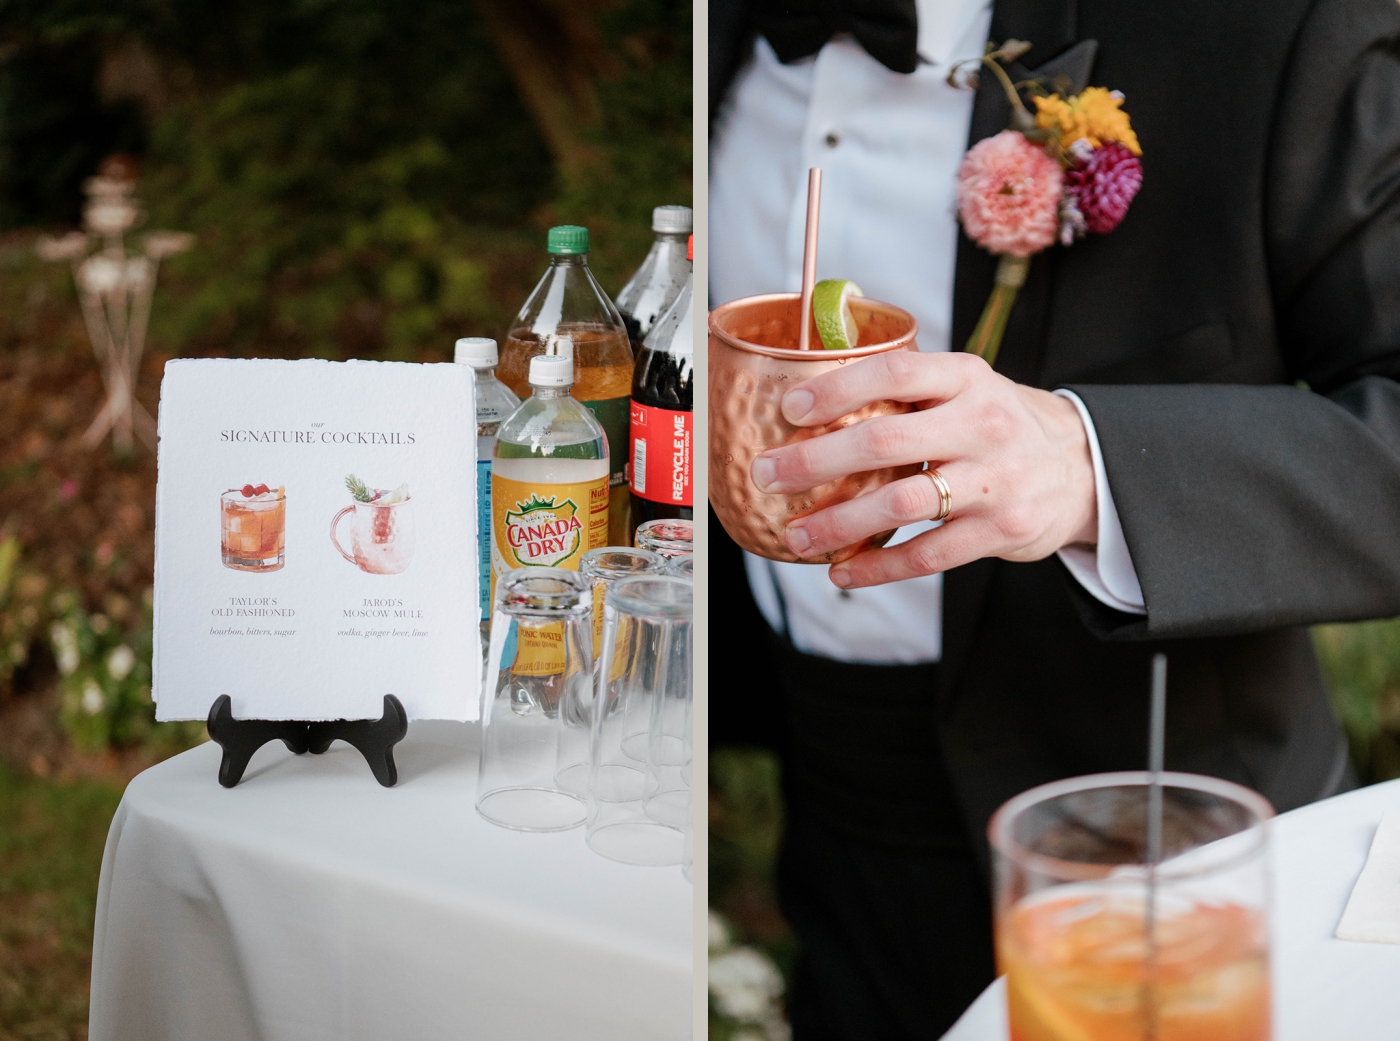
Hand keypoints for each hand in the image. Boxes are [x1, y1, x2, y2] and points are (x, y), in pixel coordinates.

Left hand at [749, 351, 1097, 587]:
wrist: (1081, 467)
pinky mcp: (1000, 532)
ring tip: (797, 537)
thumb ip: (907, 392)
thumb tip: (809, 401)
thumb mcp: (966, 388)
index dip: (839, 388)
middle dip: (817, 461)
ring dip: (839, 524)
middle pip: (887, 441)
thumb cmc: (998, 424)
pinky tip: (842, 571)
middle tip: (769, 475)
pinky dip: (879, 566)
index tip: (791, 409)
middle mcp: (983, 425)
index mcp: (968, 378)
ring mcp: (995, 481)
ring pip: (902, 505)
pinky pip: (928, 555)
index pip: (897, 374)